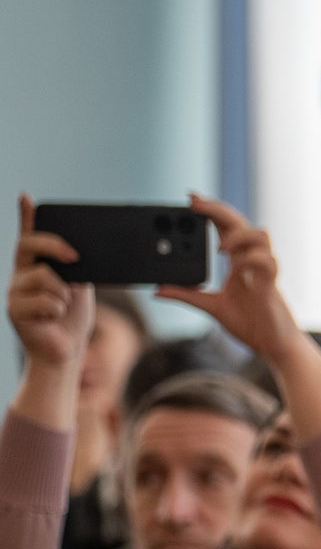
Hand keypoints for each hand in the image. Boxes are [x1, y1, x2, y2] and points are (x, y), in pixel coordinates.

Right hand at [9, 196, 93, 371]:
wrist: (66, 351)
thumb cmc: (71, 319)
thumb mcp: (79, 287)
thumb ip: (74, 268)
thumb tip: (76, 252)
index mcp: (35, 268)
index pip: (28, 238)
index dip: (26, 216)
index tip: (27, 197)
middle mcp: (20, 276)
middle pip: (29, 246)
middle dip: (54, 245)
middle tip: (75, 257)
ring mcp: (14, 293)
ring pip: (44, 277)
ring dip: (63, 294)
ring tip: (62, 308)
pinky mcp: (14, 311)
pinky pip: (46, 300)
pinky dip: (58, 310)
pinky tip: (53, 319)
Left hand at [155, 195, 301, 361]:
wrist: (273, 345)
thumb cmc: (250, 323)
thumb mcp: (211, 307)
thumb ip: (187, 295)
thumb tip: (158, 290)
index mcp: (239, 262)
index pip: (226, 226)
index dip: (212, 210)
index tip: (191, 200)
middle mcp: (252, 260)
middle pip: (241, 222)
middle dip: (218, 209)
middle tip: (194, 204)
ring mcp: (264, 270)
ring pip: (261, 235)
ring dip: (238, 235)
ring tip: (219, 248)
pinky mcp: (271, 285)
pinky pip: (267, 263)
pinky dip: (251, 260)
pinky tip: (236, 268)